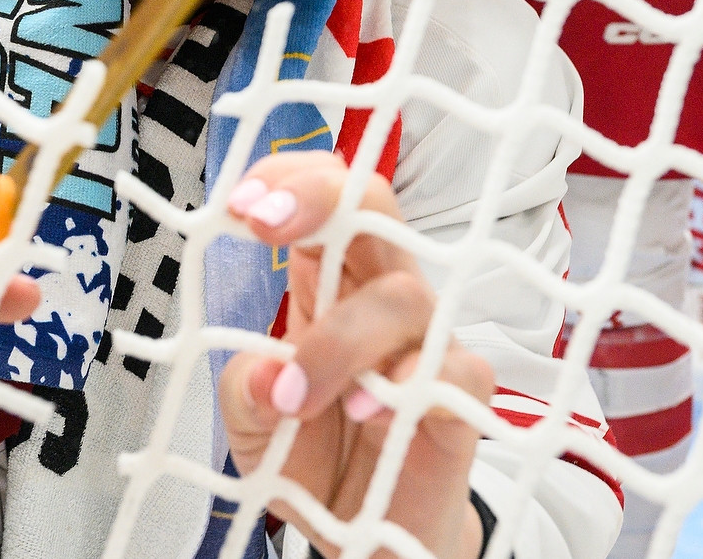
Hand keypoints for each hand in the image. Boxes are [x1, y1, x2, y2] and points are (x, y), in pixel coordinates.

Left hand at [220, 152, 491, 558]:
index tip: (239, 205)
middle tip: (262, 224)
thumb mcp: (253, 427)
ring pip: (402, 293)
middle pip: (373, 207)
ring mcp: (427, 340)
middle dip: (319, 198)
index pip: (325, 199)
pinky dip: (404, 385)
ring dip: (336, 341)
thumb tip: (261, 374)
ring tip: (294, 401)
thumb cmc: (313, 460)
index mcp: (328, 282)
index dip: (288, 180)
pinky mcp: (462, 395)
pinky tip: (368, 414)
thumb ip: (245, 393)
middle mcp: (380, 296)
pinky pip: (452, 365)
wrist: (366, 538)